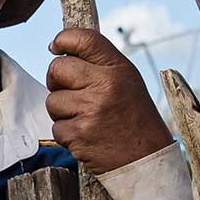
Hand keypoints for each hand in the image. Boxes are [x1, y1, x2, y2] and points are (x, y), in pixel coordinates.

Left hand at [46, 28, 173, 172]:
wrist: (146, 160)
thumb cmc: (134, 118)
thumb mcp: (127, 82)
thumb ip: (99, 64)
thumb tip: (60, 50)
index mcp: (118, 69)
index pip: (84, 39)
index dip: (64, 40)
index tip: (56, 46)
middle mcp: (105, 86)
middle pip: (57, 68)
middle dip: (56, 80)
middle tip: (72, 92)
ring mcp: (90, 110)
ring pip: (52, 101)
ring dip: (62, 112)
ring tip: (87, 119)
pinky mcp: (78, 134)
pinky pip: (56, 127)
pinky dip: (67, 134)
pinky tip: (87, 136)